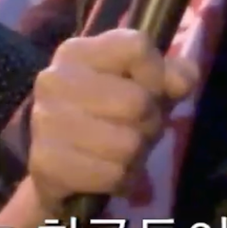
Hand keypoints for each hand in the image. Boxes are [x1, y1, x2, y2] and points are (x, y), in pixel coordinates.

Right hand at [26, 28, 197, 207]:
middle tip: (135, 130)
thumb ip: (173, 76)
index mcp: (77, 51)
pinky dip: (120, 180)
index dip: (157, 74)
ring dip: (136, 156)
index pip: (137, 47)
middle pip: (137, 101)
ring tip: (120, 153)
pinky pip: (112, 175)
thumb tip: (181, 81)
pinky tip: (106, 173)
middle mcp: (54, 79)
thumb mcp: (147, 89)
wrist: (61, 168)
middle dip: (149, 124)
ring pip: (128, 144)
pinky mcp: (45, 163)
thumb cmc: (110, 118)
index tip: (149, 90)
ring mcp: (45, 121)